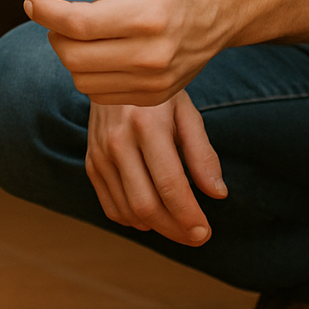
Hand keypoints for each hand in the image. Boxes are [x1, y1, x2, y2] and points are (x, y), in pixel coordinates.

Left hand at [24, 0, 232, 105]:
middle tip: (58, 14)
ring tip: (82, 31)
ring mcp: (155, 82)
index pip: (76, 24)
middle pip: (73, 56)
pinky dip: (89, 73)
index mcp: (147, 16)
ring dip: (70, 54)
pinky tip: (101, 49)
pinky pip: (99, 94)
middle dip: (54, 33)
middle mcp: (153, 55)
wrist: (220, 7)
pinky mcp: (154, 97)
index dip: (45, 12)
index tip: (33, 1)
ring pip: (81, 80)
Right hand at [86, 94, 225, 245]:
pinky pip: (110, 206)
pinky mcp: (91, 162)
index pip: (169, 185)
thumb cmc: (158, 94)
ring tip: (179, 227)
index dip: (189, 215)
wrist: (112, 72)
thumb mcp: (187, 113)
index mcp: (147, 125)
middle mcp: (117, 141)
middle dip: (175, 229)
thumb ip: (202, 154)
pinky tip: (152, 216)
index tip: (205, 233)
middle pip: (146, 204)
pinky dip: (132, 219)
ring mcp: (99, 153)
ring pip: (128, 210)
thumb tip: (217, 194)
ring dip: (157, 227)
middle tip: (197, 236)